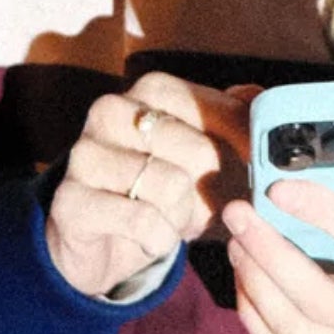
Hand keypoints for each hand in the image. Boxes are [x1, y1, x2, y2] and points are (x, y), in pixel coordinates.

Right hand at [44, 73, 255, 297]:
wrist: (104, 242)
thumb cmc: (168, 190)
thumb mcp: (211, 153)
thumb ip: (240, 118)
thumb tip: (262, 97)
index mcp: (151, 91)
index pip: (213, 106)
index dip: (244, 140)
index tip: (261, 166)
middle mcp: (112, 111)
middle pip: (199, 152)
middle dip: (213, 189)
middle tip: (203, 204)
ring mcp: (85, 154)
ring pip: (171, 186)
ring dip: (184, 216)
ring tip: (172, 219)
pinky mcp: (71, 200)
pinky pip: (144, 221)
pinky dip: (160, 240)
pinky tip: (151, 239)